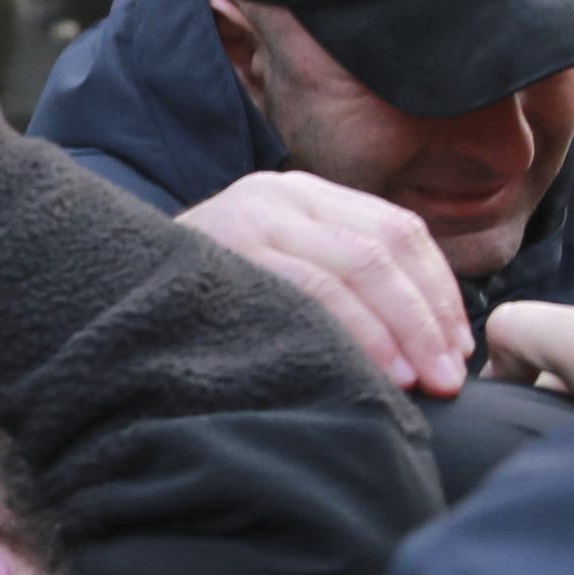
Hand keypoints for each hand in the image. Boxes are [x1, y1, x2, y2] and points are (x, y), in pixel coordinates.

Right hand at [177, 172, 473, 396]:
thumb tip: (424, 340)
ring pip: (358, 265)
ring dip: (401, 328)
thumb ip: (339, 284)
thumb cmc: (208, 303)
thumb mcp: (279, 274)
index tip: (459, 345)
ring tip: (422, 380)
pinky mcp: (234, 250)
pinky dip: (357, 331)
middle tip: (450, 377)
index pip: (398, 230)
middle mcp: (283, 194)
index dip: (438, 289)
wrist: (114, 292)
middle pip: (386, 247)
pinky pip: (314, 288)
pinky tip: (378, 370)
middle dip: (428, 316)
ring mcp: (256, 216)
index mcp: (306, 196)